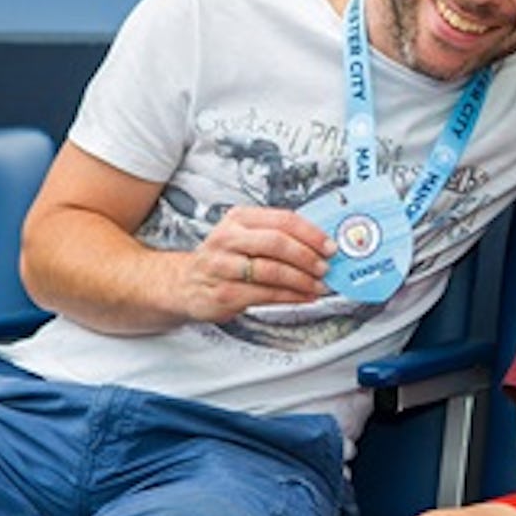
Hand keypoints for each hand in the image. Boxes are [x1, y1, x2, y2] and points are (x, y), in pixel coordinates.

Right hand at [181, 205, 335, 321]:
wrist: (186, 283)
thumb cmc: (225, 258)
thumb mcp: (245, 236)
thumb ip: (278, 236)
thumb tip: (320, 245)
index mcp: (240, 218)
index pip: (283, 219)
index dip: (311, 234)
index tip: (330, 245)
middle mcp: (229, 239)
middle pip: (277, 243)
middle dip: (308, 257)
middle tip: (325, 267)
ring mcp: (224, 267)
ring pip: (272, 271)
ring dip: (302, 280)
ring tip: (318, 285)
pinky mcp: (225, 293)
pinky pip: (266, 294)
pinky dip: (291, 296)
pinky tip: (304, 296)